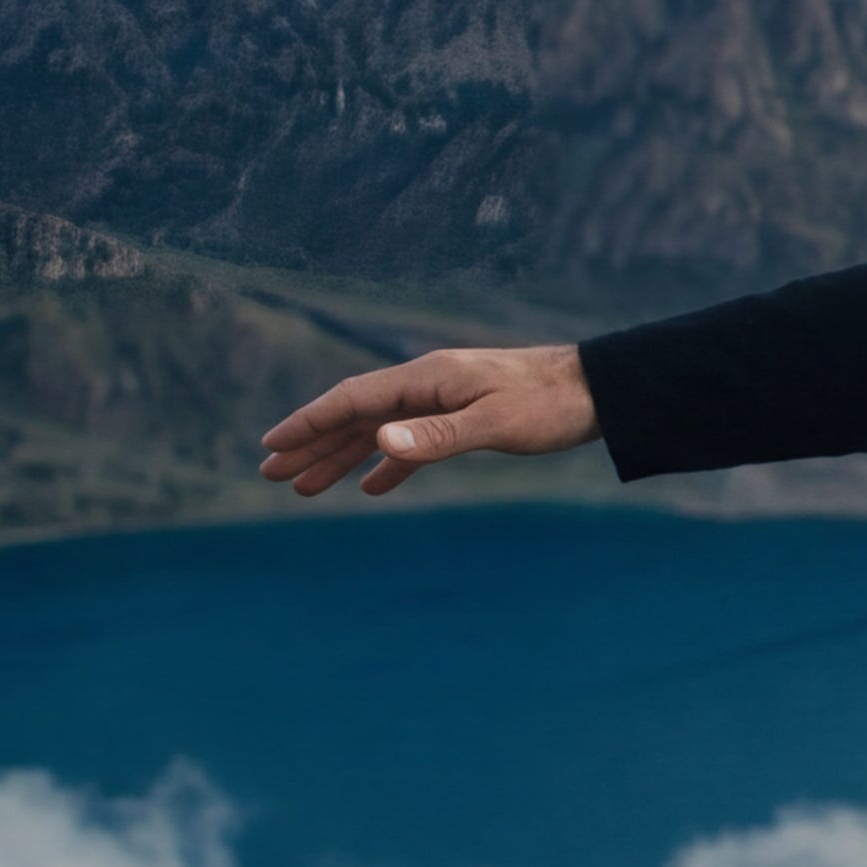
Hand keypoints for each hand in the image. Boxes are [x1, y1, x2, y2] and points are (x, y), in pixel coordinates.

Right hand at [259, 344, 597, 497]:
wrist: (595, 391)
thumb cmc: (548, 404)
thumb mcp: (494, 423)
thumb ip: (437, 435)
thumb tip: (380, 442)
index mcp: (426, 379)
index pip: (352, 400)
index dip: (309, 423)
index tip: (272, 446)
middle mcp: (426, 385)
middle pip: (355, 415)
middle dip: (312, 444)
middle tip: (270, 474)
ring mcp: (443, 401)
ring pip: (379, 431)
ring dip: (341, 457)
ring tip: (304, 487)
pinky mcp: (463, 418)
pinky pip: (412, 442)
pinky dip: (387, 464)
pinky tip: (371, 487)